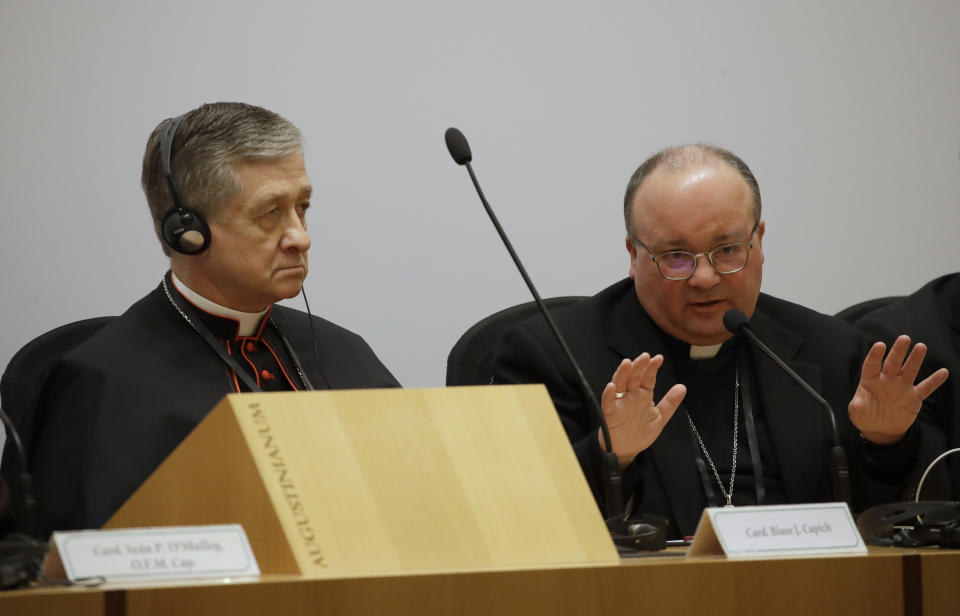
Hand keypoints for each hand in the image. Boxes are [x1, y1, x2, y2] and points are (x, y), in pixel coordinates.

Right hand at [598, 353, 685, 468]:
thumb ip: (670, 403)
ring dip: (622, 374)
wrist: (628, 450)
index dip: (652, 368)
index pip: (647, 378)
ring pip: (619, 385)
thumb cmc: (641, 432)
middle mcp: (631, 396)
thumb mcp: (660, 417)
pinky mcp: (610, 414)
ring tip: (627, 363)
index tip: (658, 358)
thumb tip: (682, 387)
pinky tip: (611, 387)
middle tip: (645, 356)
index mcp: (643, 395)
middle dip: (638, 366)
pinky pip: (608, 403)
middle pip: (633, 377)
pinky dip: (608, 395)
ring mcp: (620, 403)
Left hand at [849, 335, 948, 444]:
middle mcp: (887, 380)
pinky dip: (934, 381)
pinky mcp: (914, 397)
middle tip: (904, 338)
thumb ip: (857, 407)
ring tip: (921, 346)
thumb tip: (857, 404)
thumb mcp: (858, 413)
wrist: (881, 429)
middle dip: (898, 351)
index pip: (872, 365)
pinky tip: (943, 372)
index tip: (880, 345)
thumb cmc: (866, 416)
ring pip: (909, 370)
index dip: (875, 355)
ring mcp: (902, 387)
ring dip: (915, 359)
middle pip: (893, 363)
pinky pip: (925, 387)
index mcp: (871, 380)